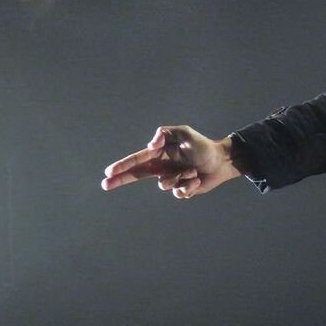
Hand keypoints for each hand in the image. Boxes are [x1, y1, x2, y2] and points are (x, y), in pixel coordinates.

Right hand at [101, 126, 241, 198]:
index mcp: (159, 154)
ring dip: (180, 177)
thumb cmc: (202, 145)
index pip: (136, 160)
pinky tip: (197, 179)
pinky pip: (179, 193)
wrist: (220, 161)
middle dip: (120, 179)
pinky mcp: (181, 190)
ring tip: (192, 170)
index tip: (109, 172)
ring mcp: (171, 179)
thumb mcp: (184, 133)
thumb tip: (150, 144)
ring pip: (164, 185)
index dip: (122, 166)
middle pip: (136, 176)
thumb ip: (166, 133)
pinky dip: (189, 185)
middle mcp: (162, 167)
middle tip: (105, 184)